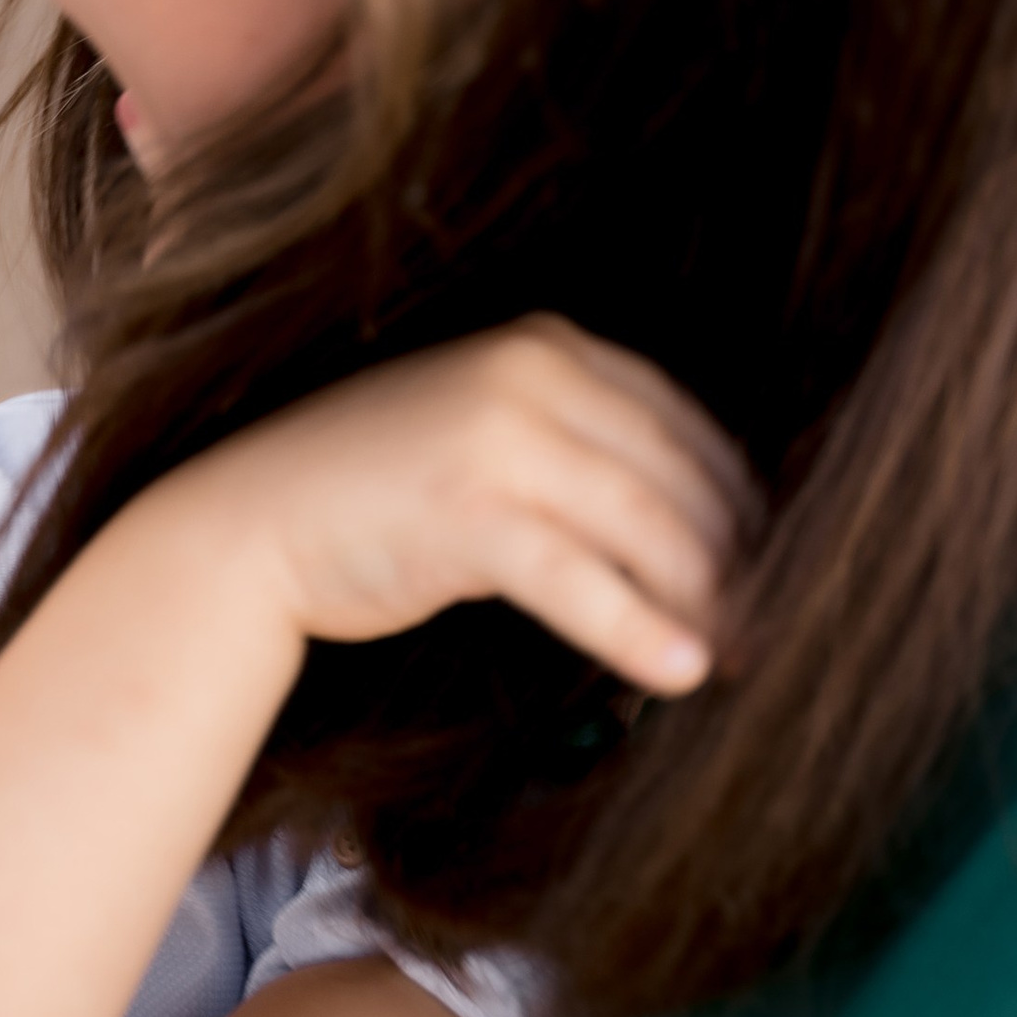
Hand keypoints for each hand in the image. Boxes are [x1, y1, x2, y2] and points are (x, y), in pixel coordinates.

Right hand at [171, 318, 753, 699]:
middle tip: (766, 631)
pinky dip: (640, 630)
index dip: (738, 506)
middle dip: (735, 564)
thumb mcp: (485, 429)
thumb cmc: (374, 490)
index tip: (763, 569)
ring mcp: (500, 438)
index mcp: (547, 343)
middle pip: (680, 479)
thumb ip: (576, 445)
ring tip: (735, 661)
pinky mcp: (470, 512)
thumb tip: (691, 525)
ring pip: (647, 528)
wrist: (250, 521)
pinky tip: (680, 672)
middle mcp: (532, 374)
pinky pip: (583, 580)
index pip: (684, 425)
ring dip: (705, 604)